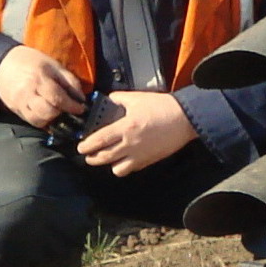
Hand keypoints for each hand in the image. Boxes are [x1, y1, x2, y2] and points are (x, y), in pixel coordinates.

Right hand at [0, 45, 87, 128]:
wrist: (4, 64)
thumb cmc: (32, 62)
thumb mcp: (53, 65)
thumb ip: (69, 81)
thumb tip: (81, 98)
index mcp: (39, 77)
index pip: (57, 97)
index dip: (72, 106)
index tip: (81, 109)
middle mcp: (28, 92)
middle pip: (47, 111)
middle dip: (61, 113)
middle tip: (68, 110)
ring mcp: (20, 102)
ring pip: (38, 120)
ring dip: (51, 119)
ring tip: (57, 112)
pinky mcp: (16, 110)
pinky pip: (31, 121)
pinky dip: (42, 121)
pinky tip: (48, 115)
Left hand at [77, 91, 195, 175]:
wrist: (184, 119)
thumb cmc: (162, 107)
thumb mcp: (137, 98)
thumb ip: (119, 98)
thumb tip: (109, 99)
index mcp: (125, 127)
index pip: (100, 140)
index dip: (87, 146)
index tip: (81, 148)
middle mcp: (130, 144)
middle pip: (105, 157)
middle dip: (93, 159)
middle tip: (88, 156)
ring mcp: (140, 155)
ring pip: (117, 169)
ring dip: (109, 164)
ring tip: (106, 159)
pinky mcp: (149, 160)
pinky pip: (131, 169)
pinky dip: (124, 166)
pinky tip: (123, 160)